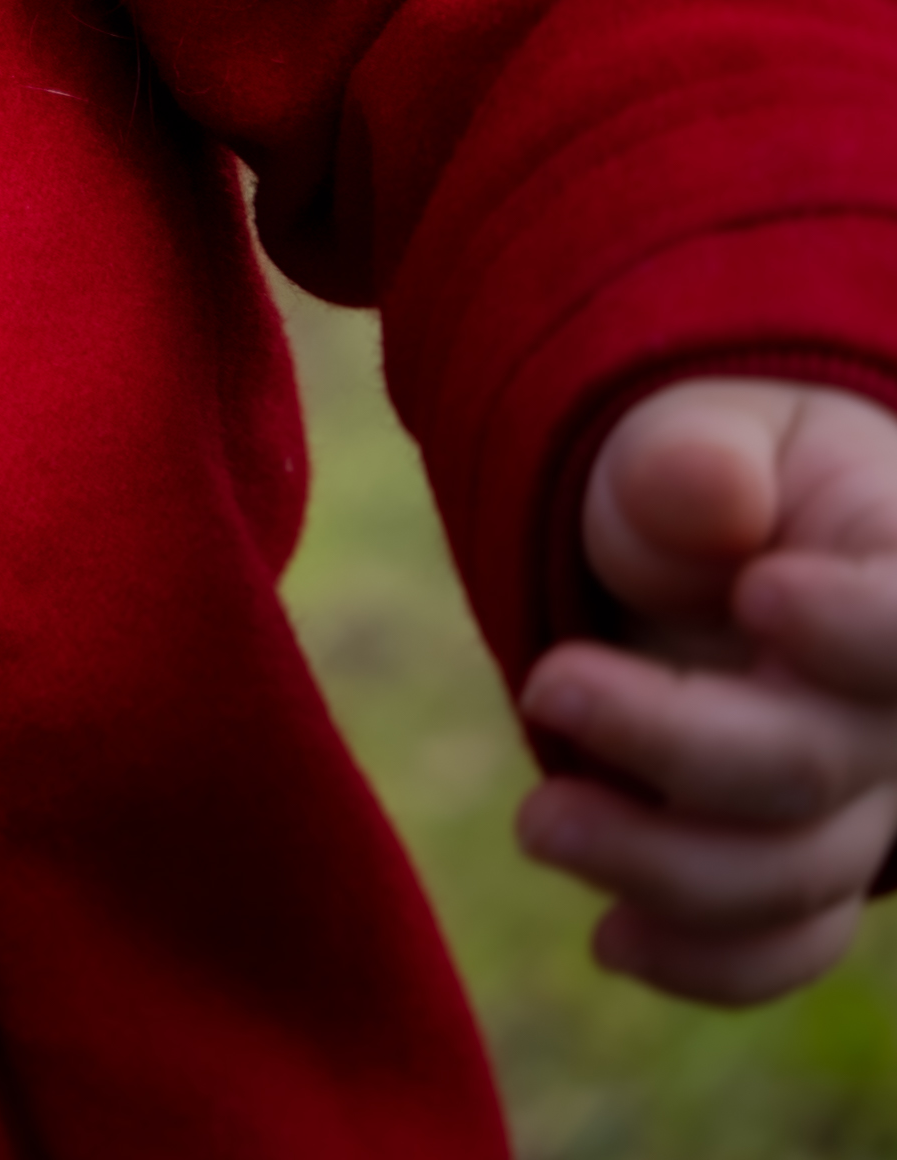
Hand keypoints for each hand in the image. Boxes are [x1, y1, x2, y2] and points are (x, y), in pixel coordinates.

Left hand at [517, 377, 896, 1002]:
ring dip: (658, 868)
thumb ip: (691, 461)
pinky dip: (703, 962)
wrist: (699, 552)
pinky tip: (611, 939)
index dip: (856, 628)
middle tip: (547, 687)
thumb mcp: (688, 436)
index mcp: (892, 578)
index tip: (758, 594)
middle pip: (817, 769)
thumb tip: (711, 490)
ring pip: (793, 877)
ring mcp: (856, 800)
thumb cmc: (702, 478)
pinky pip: (782, 946)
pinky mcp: (796, 862)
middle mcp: (892, 713)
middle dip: (675, 747)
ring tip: (538, 822)